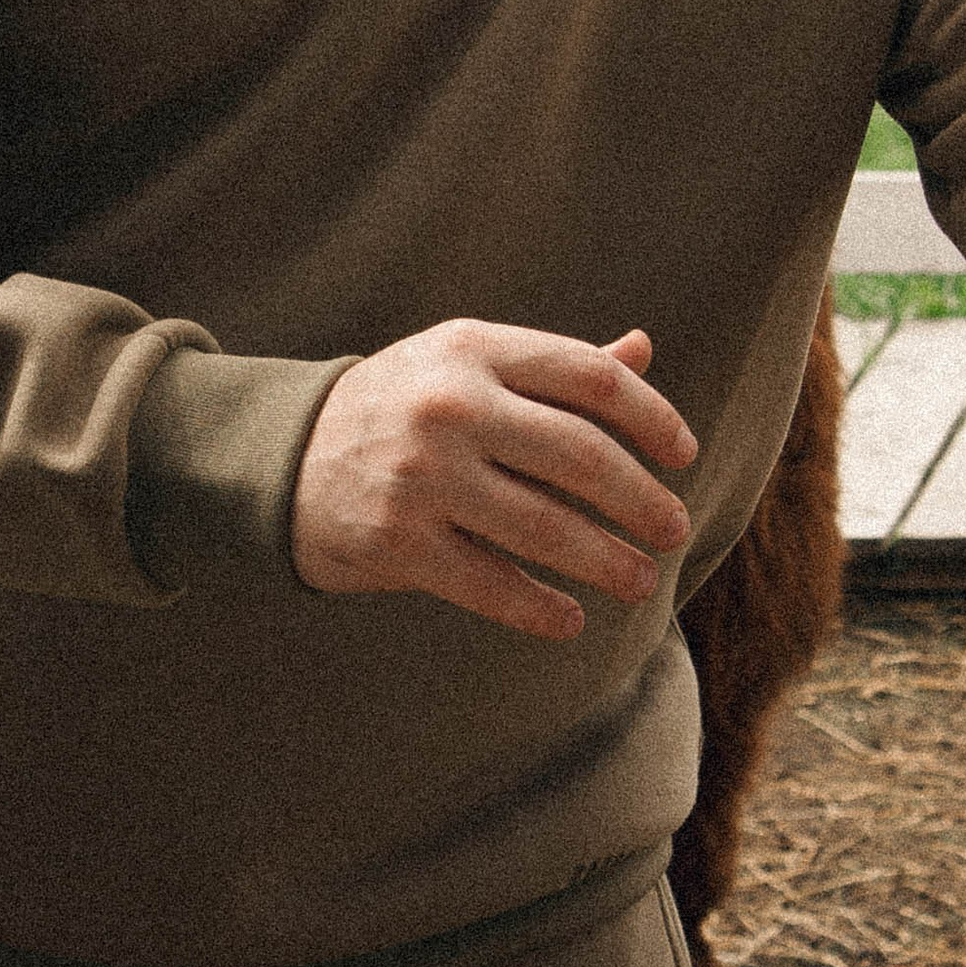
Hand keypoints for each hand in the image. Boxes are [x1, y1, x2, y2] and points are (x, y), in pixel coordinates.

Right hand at [290, 321, 697, 639]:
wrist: (281, 456)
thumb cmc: (400, 404)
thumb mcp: (466, 364)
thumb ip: (553, 366)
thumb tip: (643, 349)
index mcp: (475, 347)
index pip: (591, 377)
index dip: (652, 417)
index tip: (684, 455)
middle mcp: (451, 404)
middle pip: (581, 455)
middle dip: (642, 500)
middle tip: (676, 529)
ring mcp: (423, 475)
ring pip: (544, 527)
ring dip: (606, 561)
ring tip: (641, 580)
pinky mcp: (398, 541)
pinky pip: (491, 584)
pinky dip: (540, 609)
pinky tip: (571, 619)